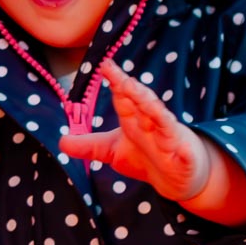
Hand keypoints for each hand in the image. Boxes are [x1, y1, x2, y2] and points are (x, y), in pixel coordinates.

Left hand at [59, 61, 217, 202]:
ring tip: (147, 101)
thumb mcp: (113, 152)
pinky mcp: (183, 159)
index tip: (105, 65)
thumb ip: (89, 146)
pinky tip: (181, 144)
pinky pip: (183, 153)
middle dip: (135, 93)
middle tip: (125, 82)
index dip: (116, 81)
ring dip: (156, 111)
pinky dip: (183, 149)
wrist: (176, 178)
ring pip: (164, 122)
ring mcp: (170, 140)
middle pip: (144, 105)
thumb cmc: (146, 157)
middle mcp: (152, 125)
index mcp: (135, 120)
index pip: (124, 97)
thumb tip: (62, 142)